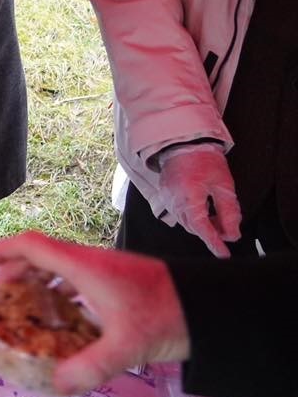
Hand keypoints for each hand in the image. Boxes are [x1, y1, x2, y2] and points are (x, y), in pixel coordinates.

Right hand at [0, 231, 190, 394]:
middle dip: (15, 270)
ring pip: (60, 266)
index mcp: (82, 265)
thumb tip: (57, 384)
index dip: (2, 251)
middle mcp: (90, 261)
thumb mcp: (126, 346)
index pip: (31, 245)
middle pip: (41, 255)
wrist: (209, 306)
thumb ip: (90, 366)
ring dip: (38, 280)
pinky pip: (78, 278)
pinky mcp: (118, 282)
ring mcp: (105, 270)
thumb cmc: (165, 315)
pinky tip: (65, 318)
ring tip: (26, 306)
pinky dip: (61, 291)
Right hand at [155, 143, 240, 257]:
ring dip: (201, 224)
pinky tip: (202, 209)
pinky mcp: (164, 194)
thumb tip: (232, 234)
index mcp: (189, 197)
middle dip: (210, 232)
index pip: (202, 227)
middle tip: (228, 231)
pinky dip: (191, 216)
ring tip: (217, 218)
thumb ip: (229, 212)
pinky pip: (178, 212)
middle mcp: (174, 200)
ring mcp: (166, 198)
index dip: (214, 242)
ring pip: (185, 221)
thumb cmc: (204, 160)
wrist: (183, 141)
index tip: (224, 254)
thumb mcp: (224, 186)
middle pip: (193, 226)